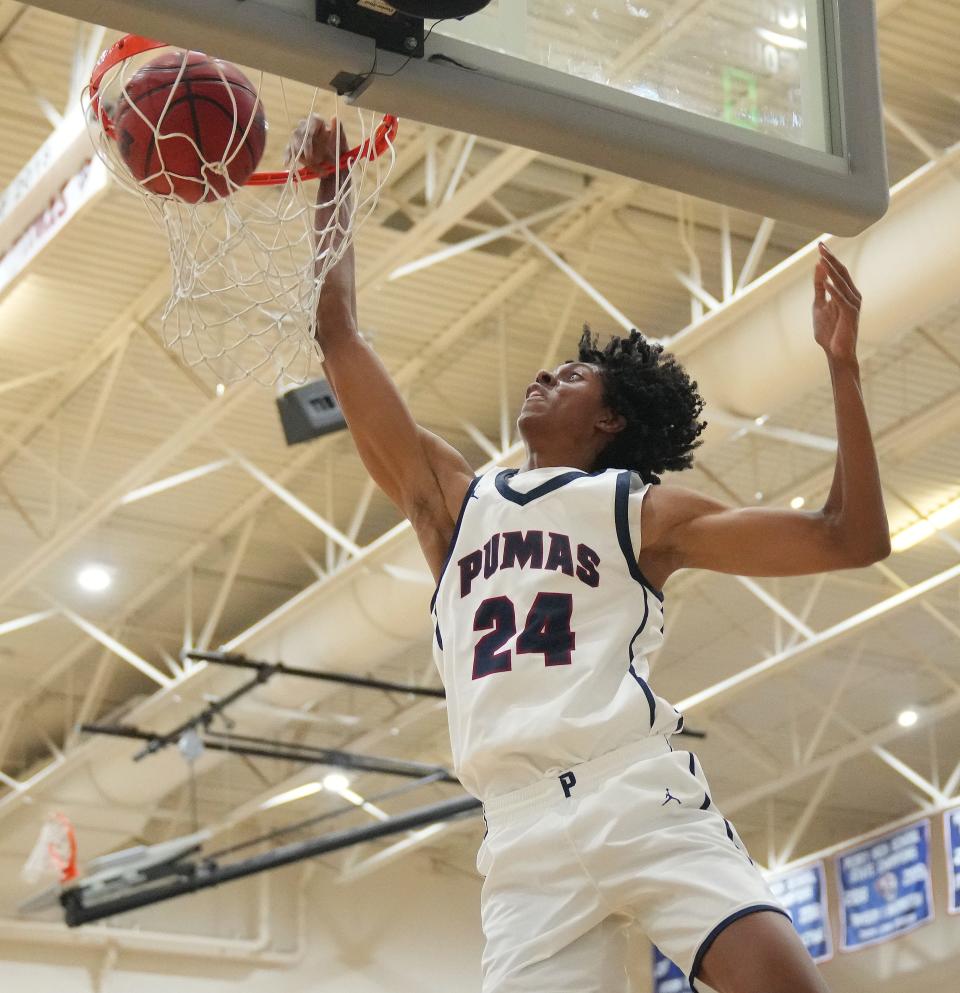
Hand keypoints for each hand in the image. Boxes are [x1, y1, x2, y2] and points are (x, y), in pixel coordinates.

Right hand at [285, 114, 350, 189]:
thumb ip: (339, 131)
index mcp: (319, 124)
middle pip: (301, 130)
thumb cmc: (339, 154)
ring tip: (310, 165)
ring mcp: (300, 138)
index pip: (313, 119)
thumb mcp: (342, 144)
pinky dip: (288, 156)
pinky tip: (286, 162)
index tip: (311, 136)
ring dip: (300, 154)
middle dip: (304, 144)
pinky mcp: (294, 148)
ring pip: (294, 141)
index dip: (311, 127)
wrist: (334, 169)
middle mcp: (308, 128)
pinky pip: (288, 150)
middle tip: (310, 158)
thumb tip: (334, 116)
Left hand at [813, 242, 861, 362]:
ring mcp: (853, 304)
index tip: (820, 245)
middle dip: (831, 259)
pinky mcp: (850, 314)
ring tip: (823, 258)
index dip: (829, 258)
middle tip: (821, 246)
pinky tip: (826, 282)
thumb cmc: (829, 331)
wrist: (836, 352)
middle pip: (841, 273)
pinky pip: (841, 299)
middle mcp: (853, 295)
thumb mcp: (819, 305)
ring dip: (831, 270)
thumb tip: (818, 267)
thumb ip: (819, 287)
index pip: (838, 270)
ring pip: (842, 283)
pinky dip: (833, 290)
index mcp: (847, 292)